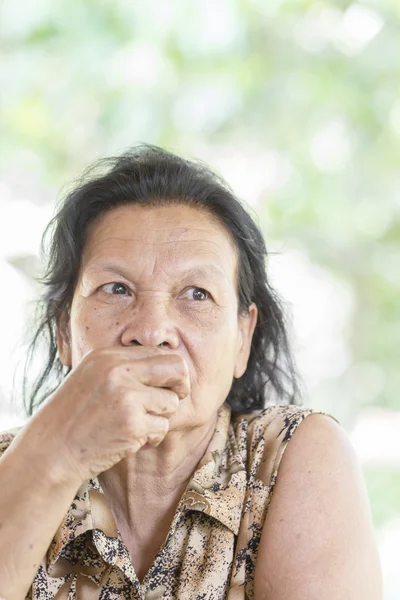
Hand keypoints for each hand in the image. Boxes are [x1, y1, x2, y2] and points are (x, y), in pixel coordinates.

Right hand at [26, 347, 189, 482]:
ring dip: (160, 418)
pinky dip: (152, 438)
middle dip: (181, 386)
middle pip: (177, 367)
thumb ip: (124, 368)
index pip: (159, 352)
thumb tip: (168, 366)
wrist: (51, 450)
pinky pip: (162, 427)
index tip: (166, 387)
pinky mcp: (132, 423)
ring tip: (138, 426)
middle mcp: (117, 370)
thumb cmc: (74, 417)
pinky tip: (131, 441)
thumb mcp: (92, 378)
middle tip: (170, 402)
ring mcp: (126, 396)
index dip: (169, 372)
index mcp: (108, 356)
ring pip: (172, 402)